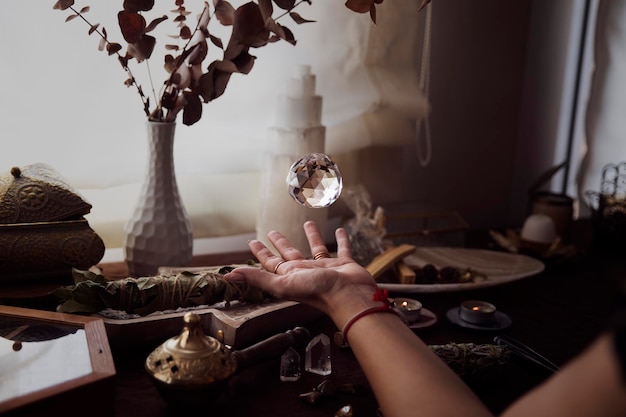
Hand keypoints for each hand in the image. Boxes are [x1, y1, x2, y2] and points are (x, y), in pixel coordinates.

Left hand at [223, 221, 377, 317]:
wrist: (349, 296)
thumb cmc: (318, 292)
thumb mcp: (282, 284)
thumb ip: (257, 279)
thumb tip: (228, 277)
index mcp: (290, 275)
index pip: (270, 262)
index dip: (260, 252)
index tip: (252, 241)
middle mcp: (306, 271)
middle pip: (289, 254)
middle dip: (280, 243)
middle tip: (272, 231)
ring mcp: (326, 268)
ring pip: (316, 248)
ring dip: (311, 236)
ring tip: (307, 223)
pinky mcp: (344, 264)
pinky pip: (342, 248)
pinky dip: (342, 240)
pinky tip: (340, 230)